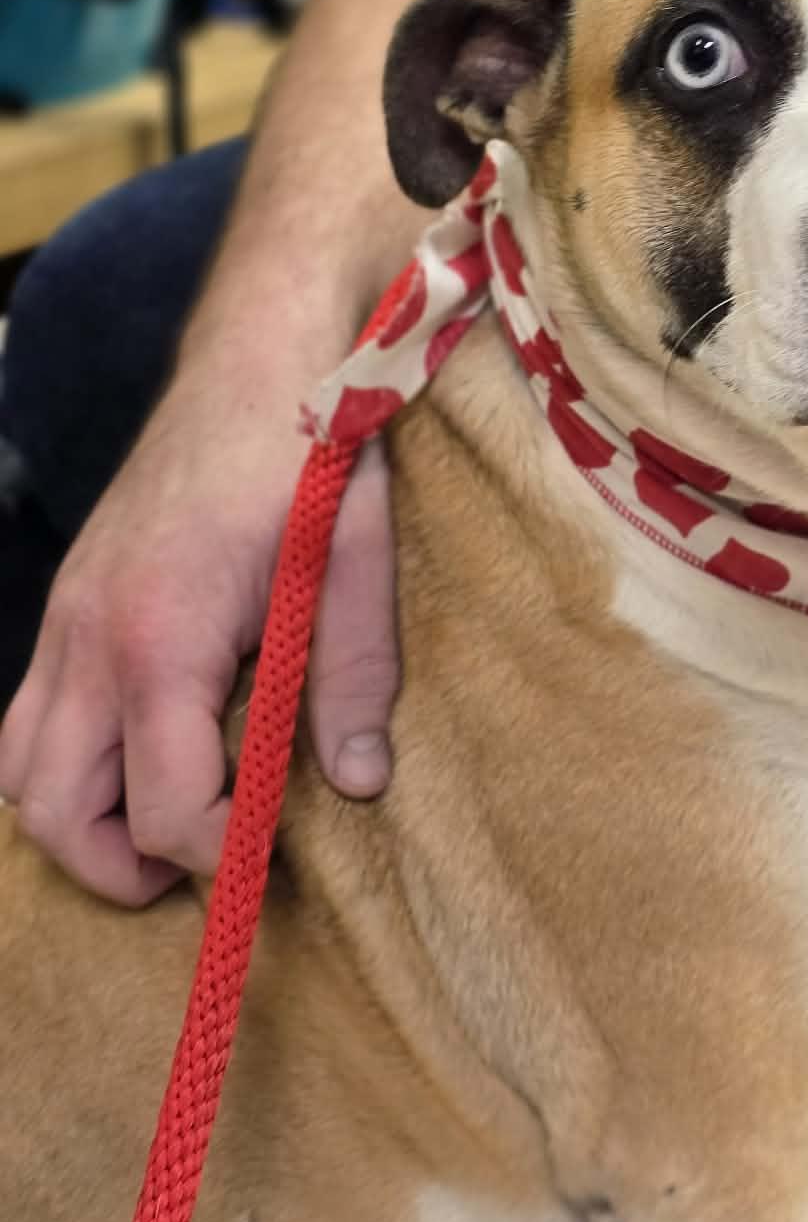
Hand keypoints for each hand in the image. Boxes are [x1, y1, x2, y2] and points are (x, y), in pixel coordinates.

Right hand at [0, 366, 398, 905]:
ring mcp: (66, 613)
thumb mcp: (355, 560)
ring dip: (79, 818)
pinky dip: (69, 758)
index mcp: (162, 636)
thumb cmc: (311, 450)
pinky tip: (144, 748)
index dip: (219, 857)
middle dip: (122, 866)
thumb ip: (355, 675)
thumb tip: (360, 782)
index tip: (274, 860)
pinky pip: (30, 710)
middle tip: (205, 870)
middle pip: (56, 809)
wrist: (259, 352)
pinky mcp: (70, 595)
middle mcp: (89, 635)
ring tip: (165, 827)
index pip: (165, 806)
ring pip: (20, 767)